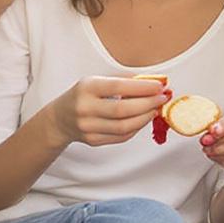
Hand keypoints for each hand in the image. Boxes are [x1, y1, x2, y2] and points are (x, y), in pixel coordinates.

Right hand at [44, 74, 167, 149]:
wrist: (60, 118)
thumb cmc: (83, 95)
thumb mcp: (96, 81)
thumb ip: (122, 82)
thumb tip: (152, 82)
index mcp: (87, 88)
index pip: (119, 87)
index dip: (142, 87)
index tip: (159, 86)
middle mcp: (85, 108)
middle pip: (123, 110)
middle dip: (148, 104)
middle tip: (163, 98)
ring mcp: (88, 127)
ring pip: (124, 126)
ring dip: (145, 118)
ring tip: (155, 109)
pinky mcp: (93, 141)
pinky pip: (121, 136)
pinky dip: (136, 127)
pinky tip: (143, 119)